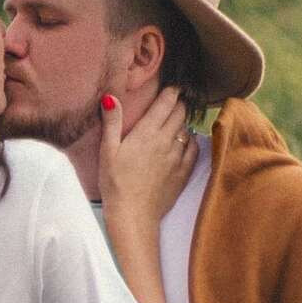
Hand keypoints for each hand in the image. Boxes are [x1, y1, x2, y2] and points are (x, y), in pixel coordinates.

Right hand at [100, 86, 194, 226]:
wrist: (133, 215)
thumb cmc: (115, 183)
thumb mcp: (107, 151)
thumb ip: (112, 122)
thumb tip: (110, 97)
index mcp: (146, 132)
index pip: (167, 102)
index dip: (172, 92)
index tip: (172, 88)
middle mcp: (166, 140)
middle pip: (180, 112)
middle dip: (178, 104)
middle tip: (173, 103)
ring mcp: (177, 156)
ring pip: (187, 129)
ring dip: (183, 123)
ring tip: (176, 123)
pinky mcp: (183, 172)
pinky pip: (194, 149)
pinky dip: (191, 141)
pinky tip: (184, 142)